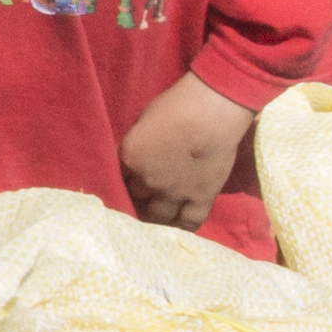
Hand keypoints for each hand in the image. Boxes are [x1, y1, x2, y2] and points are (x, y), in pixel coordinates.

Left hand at [121, 76, 255, 227]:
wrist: (213, 111)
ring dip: (156, 215)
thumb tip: (138, 155)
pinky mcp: (200, 198)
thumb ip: (138, 144)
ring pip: (158, 216)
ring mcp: (174, 193)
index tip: (130, 178)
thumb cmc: (177, 105)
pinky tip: (180, 224)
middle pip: (136, 197)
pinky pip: (189, 222)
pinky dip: (183, 226)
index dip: (125, 178)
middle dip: (139, 196)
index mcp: (129, 158)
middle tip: (145, 195)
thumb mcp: (144, 121)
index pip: (118, 177)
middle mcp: (147, 181)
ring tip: (159, 212)